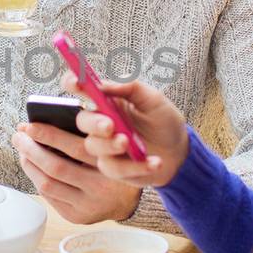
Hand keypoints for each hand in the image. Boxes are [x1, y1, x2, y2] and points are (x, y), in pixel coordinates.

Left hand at [12, 122, 141, 223]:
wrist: (129, 201)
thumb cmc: (114, 164)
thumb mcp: (110, 146)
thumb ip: (88, 134)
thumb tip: (47, 120)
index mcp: (110, 164)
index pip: (75, 147)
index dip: (48, 136)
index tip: (30, 126)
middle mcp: (100, 187)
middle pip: (56, 167)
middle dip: (31, 149)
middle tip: (19, 137)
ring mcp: (87, 205)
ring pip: (48, 184)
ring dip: (30, 165)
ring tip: (23, 150)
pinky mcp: (76, 216)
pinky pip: (49, 197)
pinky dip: (37, 179)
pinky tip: (33, 167)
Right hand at [60, 72, 189, 188]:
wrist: (179, 152)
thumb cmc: (164, 121)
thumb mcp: (153, 99)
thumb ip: (130, 87)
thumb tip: (104, 84)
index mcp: (107, 101)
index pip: (81, 89)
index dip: (73, 83)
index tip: (77, 83)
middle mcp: (101, 123)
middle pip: (82, 121)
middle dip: (94, 123)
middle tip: (110, 125)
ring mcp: (105, 147)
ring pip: (94, 146)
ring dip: (110, 145)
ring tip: (128, 143)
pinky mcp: (114, 169)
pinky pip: (114, 169)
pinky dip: (136, 166)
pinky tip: (155, 162)